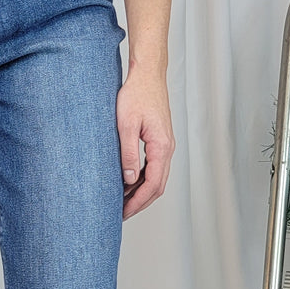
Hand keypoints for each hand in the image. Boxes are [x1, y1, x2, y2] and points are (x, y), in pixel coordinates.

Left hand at [116, 69, 174, 219]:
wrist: (147, 74)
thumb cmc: (136, 94)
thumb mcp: (126, 125)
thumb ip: (128, 154)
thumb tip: (128, 179)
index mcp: (162, 147)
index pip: (153, 184)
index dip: (138, 202)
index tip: (124, 212)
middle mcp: (168, 148)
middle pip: (158, 186)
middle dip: (140, 202)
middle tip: (121, 213)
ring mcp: (165, 145)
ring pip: (157, 178)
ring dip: (141, 192)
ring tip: (122, 201)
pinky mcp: (160, 140)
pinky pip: (154, 167)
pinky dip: (142, 179)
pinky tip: (127, 182)